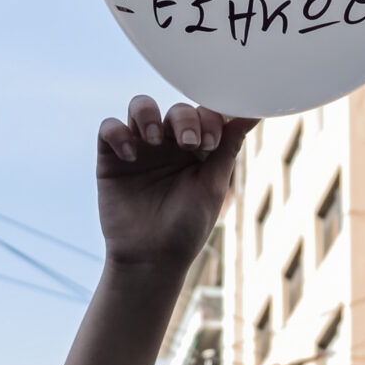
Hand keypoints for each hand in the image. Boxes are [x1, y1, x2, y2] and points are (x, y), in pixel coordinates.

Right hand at [96, 98, 255, 269]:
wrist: (151, 258)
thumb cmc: (187, 227)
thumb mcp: (213, 186)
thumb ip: (228, 146)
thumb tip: (254, 113)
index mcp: (198, 150)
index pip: (205, 115)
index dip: (209, 120)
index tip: (210, 144)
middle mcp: (169, 144)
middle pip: (177, 110)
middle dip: (184, 120)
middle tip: (189, 144)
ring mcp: (141, 148)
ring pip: (141, 106)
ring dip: (148, 114)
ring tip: (154, 139)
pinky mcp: (112, 158)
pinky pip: (109, 128)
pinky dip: (119, 133)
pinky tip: (131, 155)